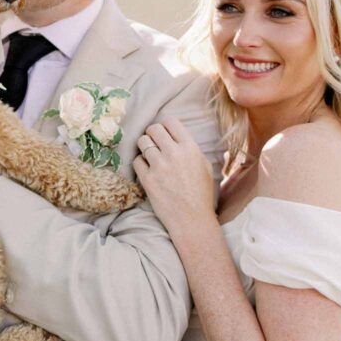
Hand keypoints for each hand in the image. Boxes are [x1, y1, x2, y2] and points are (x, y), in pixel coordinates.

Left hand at [133, 116, 214, 233]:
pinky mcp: (147, 179)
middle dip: (152, 135)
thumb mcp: (204, 166)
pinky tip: (147, 170)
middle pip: (153, 129)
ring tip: (150, 156)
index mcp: (190, 148)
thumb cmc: (201, 194)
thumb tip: (177, 136)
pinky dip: (140, 163)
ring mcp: (159, 166)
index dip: (165, 126)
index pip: (170, 121)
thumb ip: (191, 149)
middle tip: (154, 144)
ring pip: (142, 142)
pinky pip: (136, 161)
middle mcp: (174, 153)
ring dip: (145, 147)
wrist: (192, 219)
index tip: (164, 134)